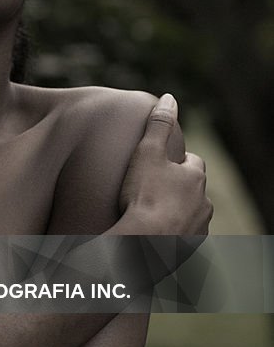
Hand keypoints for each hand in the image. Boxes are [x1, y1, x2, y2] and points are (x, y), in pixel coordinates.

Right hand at [119, 94, 212, 235]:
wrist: (144, 244)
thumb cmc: (144, 197)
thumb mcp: (147, 153)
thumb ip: (158, 124)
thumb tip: (169, 98)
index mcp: (195, 177)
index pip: (192, 162)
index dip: (177, 161)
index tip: (161, 164)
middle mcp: (203, 203)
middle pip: (194, 190)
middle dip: (180, 188)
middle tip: (155, 188)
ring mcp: (198, 228)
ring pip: (191, 214)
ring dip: (177, 212)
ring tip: (153, 213)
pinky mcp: (188, 249)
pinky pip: (183, 236)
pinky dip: (172, 232)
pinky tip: (154, 233)